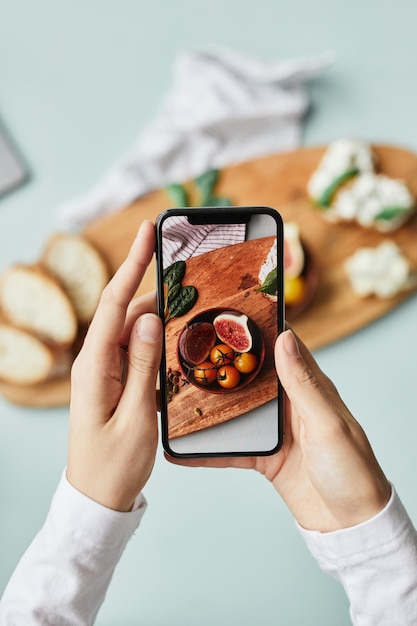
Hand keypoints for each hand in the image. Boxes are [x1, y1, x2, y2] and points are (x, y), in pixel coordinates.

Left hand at [67, 220, 161, 511]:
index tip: (147, 233)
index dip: (133, 265)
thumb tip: (150, 319)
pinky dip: (156, 337)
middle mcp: (96, 362)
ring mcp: (105, 371)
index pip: (114, 304)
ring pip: (133, 329)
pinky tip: (177, 334)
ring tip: (189, 297)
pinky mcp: (115, 381)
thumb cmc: (114, 465)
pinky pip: (136, 349)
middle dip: (153, 284)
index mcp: (94, 367)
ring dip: (159, 313)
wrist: (98, 497)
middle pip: (126, 311)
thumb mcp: (135, 417)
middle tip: (184, 264)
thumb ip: (143, 366)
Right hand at [168, 328, 390, 531]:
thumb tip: (285, 339)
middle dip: (223, 364)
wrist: (350, 524)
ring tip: (177, 396)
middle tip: (188, 351)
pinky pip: (230, 449)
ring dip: (210, 407)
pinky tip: (182, 449)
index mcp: (311, 389)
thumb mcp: (327, 424)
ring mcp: (275, 431)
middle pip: (251, 378)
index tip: (229, 314)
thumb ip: (303, 384)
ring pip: (235, 411)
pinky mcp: (265, 457)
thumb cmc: (352, 470)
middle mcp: (290, 405)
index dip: (260, 329)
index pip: (284, 348)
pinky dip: (206, 450)